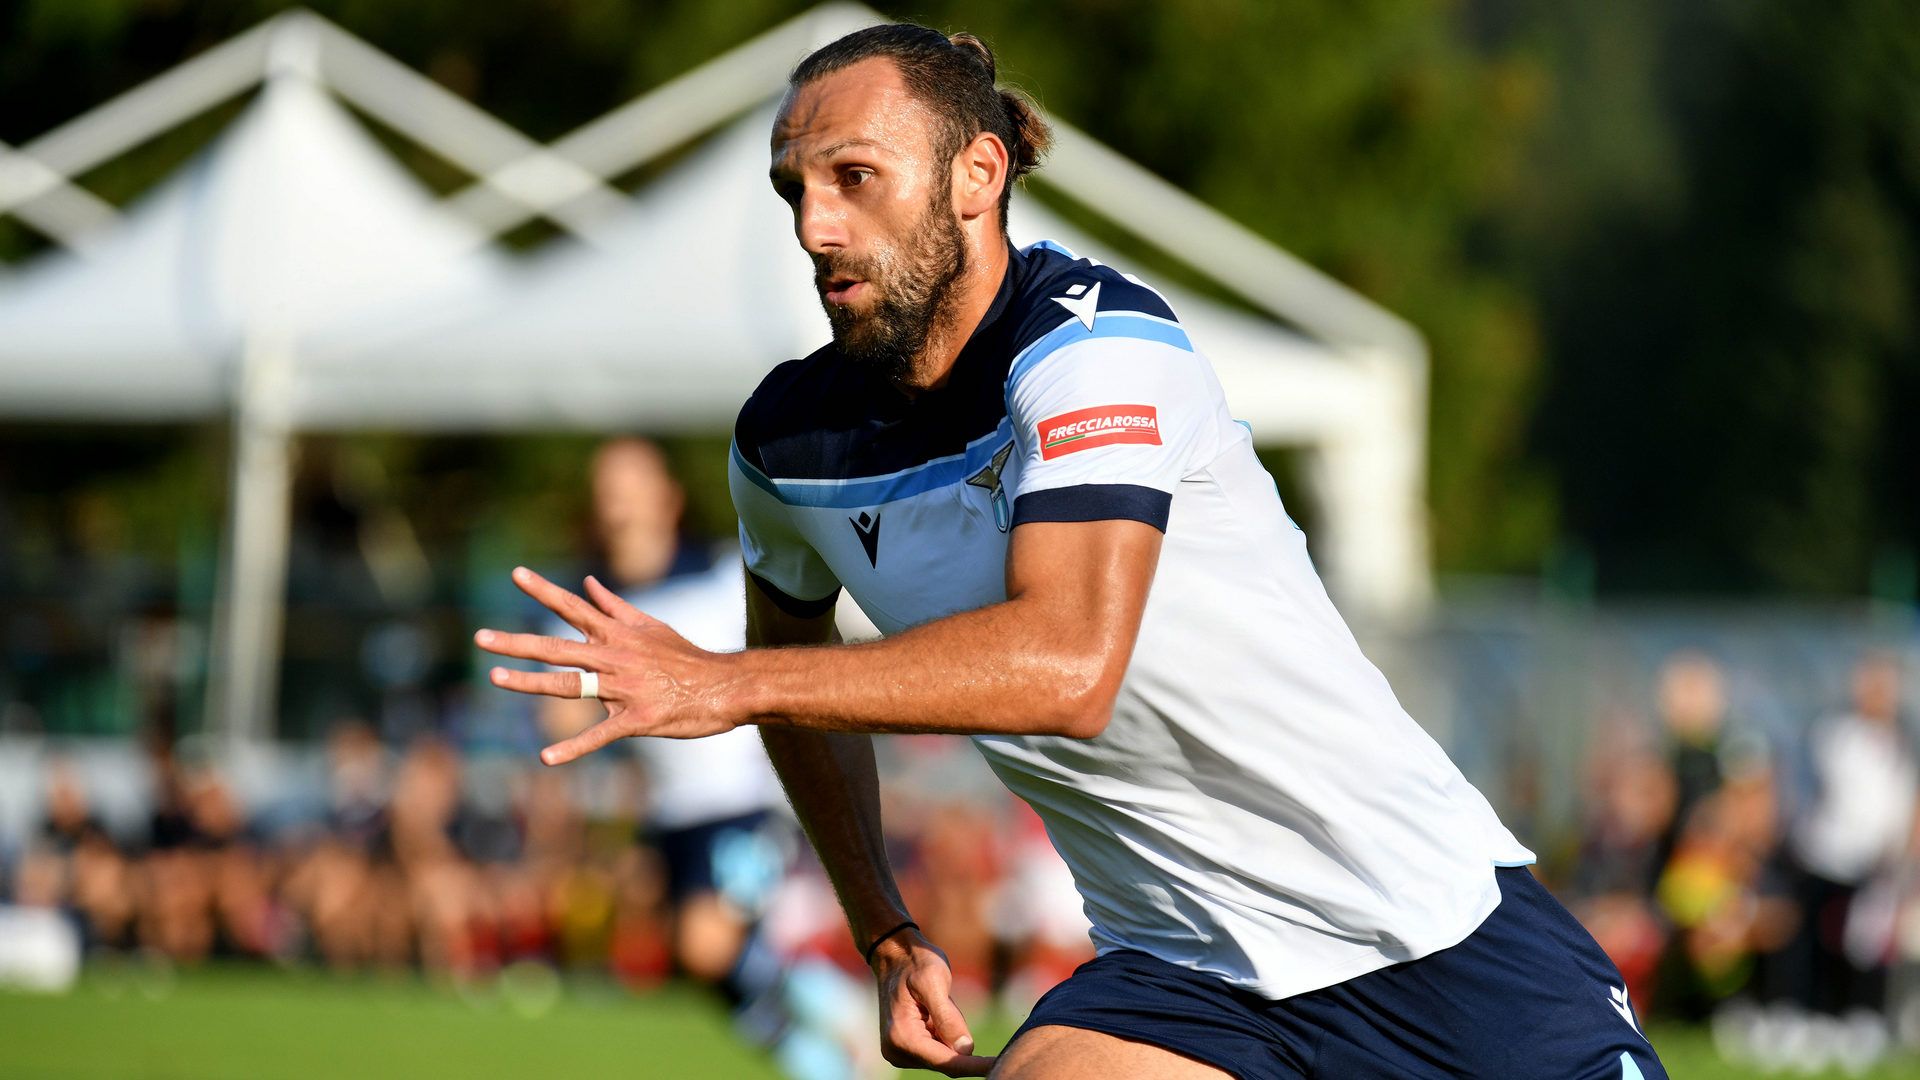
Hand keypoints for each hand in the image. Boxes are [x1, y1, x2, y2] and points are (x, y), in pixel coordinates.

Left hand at [473, 567, 737, 763]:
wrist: (724, 686)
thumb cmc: (686, 657)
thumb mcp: (651, 627)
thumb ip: (616, 607)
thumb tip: (589, 584)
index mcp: (618, 635)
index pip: (574, 607)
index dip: (544, 591)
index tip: (515, 574)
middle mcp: (615, 657)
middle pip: (557, 647)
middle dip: (516, 642)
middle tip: (480, 637)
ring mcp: (624, 689)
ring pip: (569, 686)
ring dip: (530, 683)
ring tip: (496, 678)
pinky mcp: (636, 720)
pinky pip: (598, 735)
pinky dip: (572, 747)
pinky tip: (546, 758)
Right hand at [869, 927, 994, 1076]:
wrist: (895, 956)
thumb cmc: (915, 963)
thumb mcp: (934, 982)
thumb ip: (948, 1018)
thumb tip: (966, 1050)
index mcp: (902, 1037)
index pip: (947, 1062)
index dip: (975, 1066)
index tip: (1001, 1065)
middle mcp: (896, 1051)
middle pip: (946, 1062)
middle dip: (961, 1043)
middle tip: (957, 1007)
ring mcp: (900, 1052)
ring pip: (944, 1057)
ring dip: (952, 1035)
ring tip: (942, 1004)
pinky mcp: (906, 1049)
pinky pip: (938, 1050)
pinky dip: (947, 1034)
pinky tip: (937, 1011)